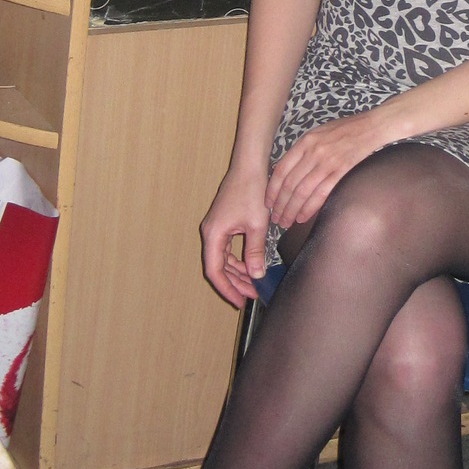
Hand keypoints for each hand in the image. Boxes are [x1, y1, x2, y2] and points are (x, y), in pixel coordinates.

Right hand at [200, 166, 270, 307]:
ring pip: (223, 259)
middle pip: (219, 267)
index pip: (215, 271)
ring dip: (238, 272)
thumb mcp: (257, 225)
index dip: (226, 289)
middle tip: (252, 294)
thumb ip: (254, 251)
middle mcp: (211, 232)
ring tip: (254, 283)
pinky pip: (227, 248)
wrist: (249, 167)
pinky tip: (252, 265)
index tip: (239, 301)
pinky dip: (238, 259)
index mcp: (214, 234)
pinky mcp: (224, 223)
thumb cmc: (252, 191)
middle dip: (235, 282)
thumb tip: (255, 275)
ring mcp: (216, 228)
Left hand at [267, 108, 398, 231]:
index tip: (268, 203)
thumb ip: (302, 151)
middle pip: (290, 184)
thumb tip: (286, 173)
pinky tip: (303, 217)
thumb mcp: (318, 133)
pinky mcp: (341, 171)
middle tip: (276, 218)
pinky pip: (321, 193)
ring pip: (303, 192)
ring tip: (286, 221)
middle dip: (280, 205)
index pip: (281, 170)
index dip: (272, 190)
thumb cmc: (345, 130)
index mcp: (305, 142)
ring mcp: (327, 162)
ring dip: (292, 210)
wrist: (371, 127)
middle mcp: (313, 152)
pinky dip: (310, 208)